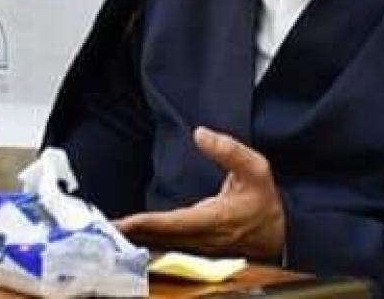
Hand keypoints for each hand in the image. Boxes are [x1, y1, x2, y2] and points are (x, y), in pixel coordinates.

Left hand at [115, 127, 285, 259]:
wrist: (283, 234)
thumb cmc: (265, 202)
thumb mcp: (256, 169)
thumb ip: (229, 150)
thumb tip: (201, 133)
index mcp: (214, 219)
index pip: (173, 222)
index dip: (146, 223)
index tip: (123, 223)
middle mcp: (202, 238)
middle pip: (160, 238)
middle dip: (131, 233)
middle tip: (101, 227)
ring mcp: (199, 248)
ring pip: (162, 244)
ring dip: (136, 238)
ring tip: (109, 229)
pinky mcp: (197, 249)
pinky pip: (167, 245)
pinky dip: (148, 240)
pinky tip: (132, 235)